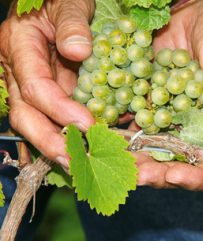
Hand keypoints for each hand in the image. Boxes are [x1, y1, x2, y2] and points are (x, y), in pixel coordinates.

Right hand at [0, 0, 95, 168]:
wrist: (58, 3)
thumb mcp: (69, 3)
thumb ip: (72, 23)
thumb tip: (78, 52)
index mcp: (19, 46)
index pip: (36, 88)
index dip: (61, 110)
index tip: (88, 126)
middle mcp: (17, 70)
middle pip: (24, 114)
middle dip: (49, 140)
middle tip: (74, 161)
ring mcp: (26, 83)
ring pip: (31, 121)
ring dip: (53, 145)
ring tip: (76, 163)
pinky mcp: (42, 90)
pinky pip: (45, 117)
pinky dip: (58, 135)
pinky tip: (73, 151)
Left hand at [134, 0, 202, 190]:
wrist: (202, 11)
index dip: (198, 179)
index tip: (176, 176)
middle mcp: (197, 130)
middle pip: (179, 163)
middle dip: (158, 172)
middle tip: (138, 176)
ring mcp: (172, 118)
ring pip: (154, 147)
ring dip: (137, 157)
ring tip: (119, 162)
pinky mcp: (152, 101)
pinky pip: (138, 121)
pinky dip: (124, 131)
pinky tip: (109, 136)